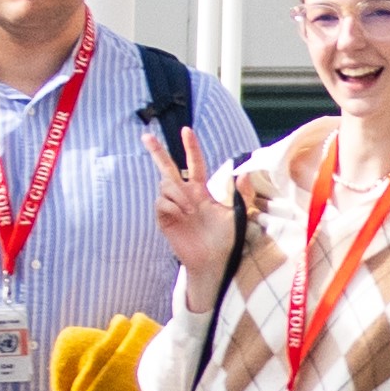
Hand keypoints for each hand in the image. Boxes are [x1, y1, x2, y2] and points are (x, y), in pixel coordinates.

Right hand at [144, 125, 238, 309]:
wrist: (213, 260)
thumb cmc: (226, 238)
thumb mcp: (236, 213)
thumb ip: (240, 193)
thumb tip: (243, 173)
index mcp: (201, 190)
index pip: (194, 163)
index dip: (190, 147)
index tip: (186, 130)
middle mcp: (184, 195)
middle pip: (167, 168)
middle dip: (156, 152)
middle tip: (146, 136)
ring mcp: (172, 207)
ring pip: (166, 185)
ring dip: (178, 193)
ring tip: (191, 210)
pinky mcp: (164, 219)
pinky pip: (162, 202)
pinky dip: (172, 205)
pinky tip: (182, 216)